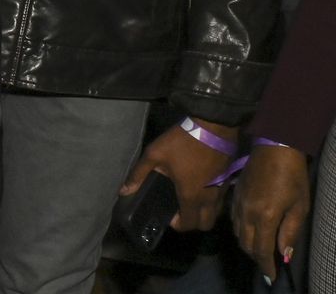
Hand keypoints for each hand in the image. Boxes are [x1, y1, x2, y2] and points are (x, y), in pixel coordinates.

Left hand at [119, 119, 234, 231]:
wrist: (213, 126)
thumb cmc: (181, 142)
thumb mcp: (154, 155)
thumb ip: (138, 174)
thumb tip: (124, 191)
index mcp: (191, 195)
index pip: (189, 224)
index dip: (178, 225)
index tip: (169, 216)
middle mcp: (209, 198)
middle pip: (206, 224)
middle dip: (194, 223)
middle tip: (181, 211)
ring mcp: (222, 190)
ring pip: (216, 213)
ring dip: (205, 213)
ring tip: (190, 200)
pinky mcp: (229, 180)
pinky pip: (221, 200)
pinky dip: (213, 201)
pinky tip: (201, 188)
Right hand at [234, 144, 309, 280]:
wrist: (273, 148)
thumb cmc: (292, 177)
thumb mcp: (299, 206)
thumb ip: (290, 231)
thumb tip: (283, 253)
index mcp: (264, 217)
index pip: (260, 249)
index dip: (266, 266)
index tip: (271, 277)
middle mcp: (246, 213)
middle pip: (245, 244)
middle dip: (256, 257)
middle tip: (268, 263)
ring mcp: (236, 204)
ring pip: (236, 234)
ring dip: (248, 244)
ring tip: (259, 248)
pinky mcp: (233, 196)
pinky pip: (232, 221)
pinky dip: (240, 231)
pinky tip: (250, 230)